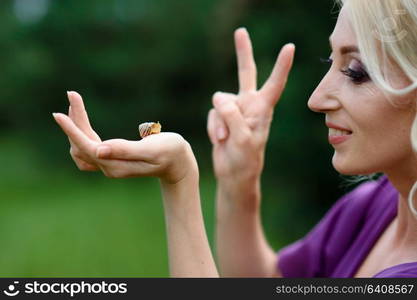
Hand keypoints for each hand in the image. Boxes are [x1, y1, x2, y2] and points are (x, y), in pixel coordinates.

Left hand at [53, 92, 197, 184]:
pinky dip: (82, 132)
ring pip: (82, 145)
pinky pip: (88, 146)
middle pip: (81, 144)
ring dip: (76, 125)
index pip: (87, 147)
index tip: (58, 114)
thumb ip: (126, 150)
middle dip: (75, 120)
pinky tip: (82, 120)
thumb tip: (99, 151)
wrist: (179, 163)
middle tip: (73, 95)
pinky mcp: (112, 159)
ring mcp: (109, 164)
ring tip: (76, 101)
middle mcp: (109, 167)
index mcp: (116, 165)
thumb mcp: (152, 149)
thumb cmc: (171, 152)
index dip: (72, 130)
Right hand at [207, 28, 294, 183]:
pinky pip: (211, 113)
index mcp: (263, 109)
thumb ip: (232, 115)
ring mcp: (234, 110)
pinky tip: (220, 140)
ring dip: (219, 122)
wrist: (234, 175)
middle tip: (241, 32)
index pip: (274, 84)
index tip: (290, 48)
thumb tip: (219, 98)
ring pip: (220, 101)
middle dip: (243, 52)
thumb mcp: (243, 139)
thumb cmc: (246, 160)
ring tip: (226, 139)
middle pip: (246, 73)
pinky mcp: (221, 117)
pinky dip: (213, 127)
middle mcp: (250, 105)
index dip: (281, 66)